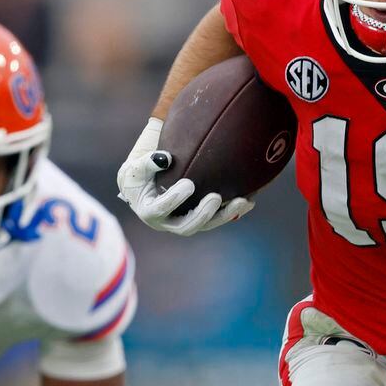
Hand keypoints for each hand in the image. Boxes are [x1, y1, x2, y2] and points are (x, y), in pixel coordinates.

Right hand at [116, 118, 252, 235]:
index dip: (174, 199)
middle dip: (203, 214)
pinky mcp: (201, 218)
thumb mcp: (135, 167)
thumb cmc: (139, 173)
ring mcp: (186, 222)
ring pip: (207, 225)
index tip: (188, 184)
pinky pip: (218, 217)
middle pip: (187, 226)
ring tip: (243, 201)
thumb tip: (165, 159)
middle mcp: (168, 223)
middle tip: (215, 197)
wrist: (147, 182)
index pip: (161, 209)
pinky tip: (250, 200)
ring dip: (225, 215)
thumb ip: (147, 163)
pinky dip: (234, 210)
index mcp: (149, 212)